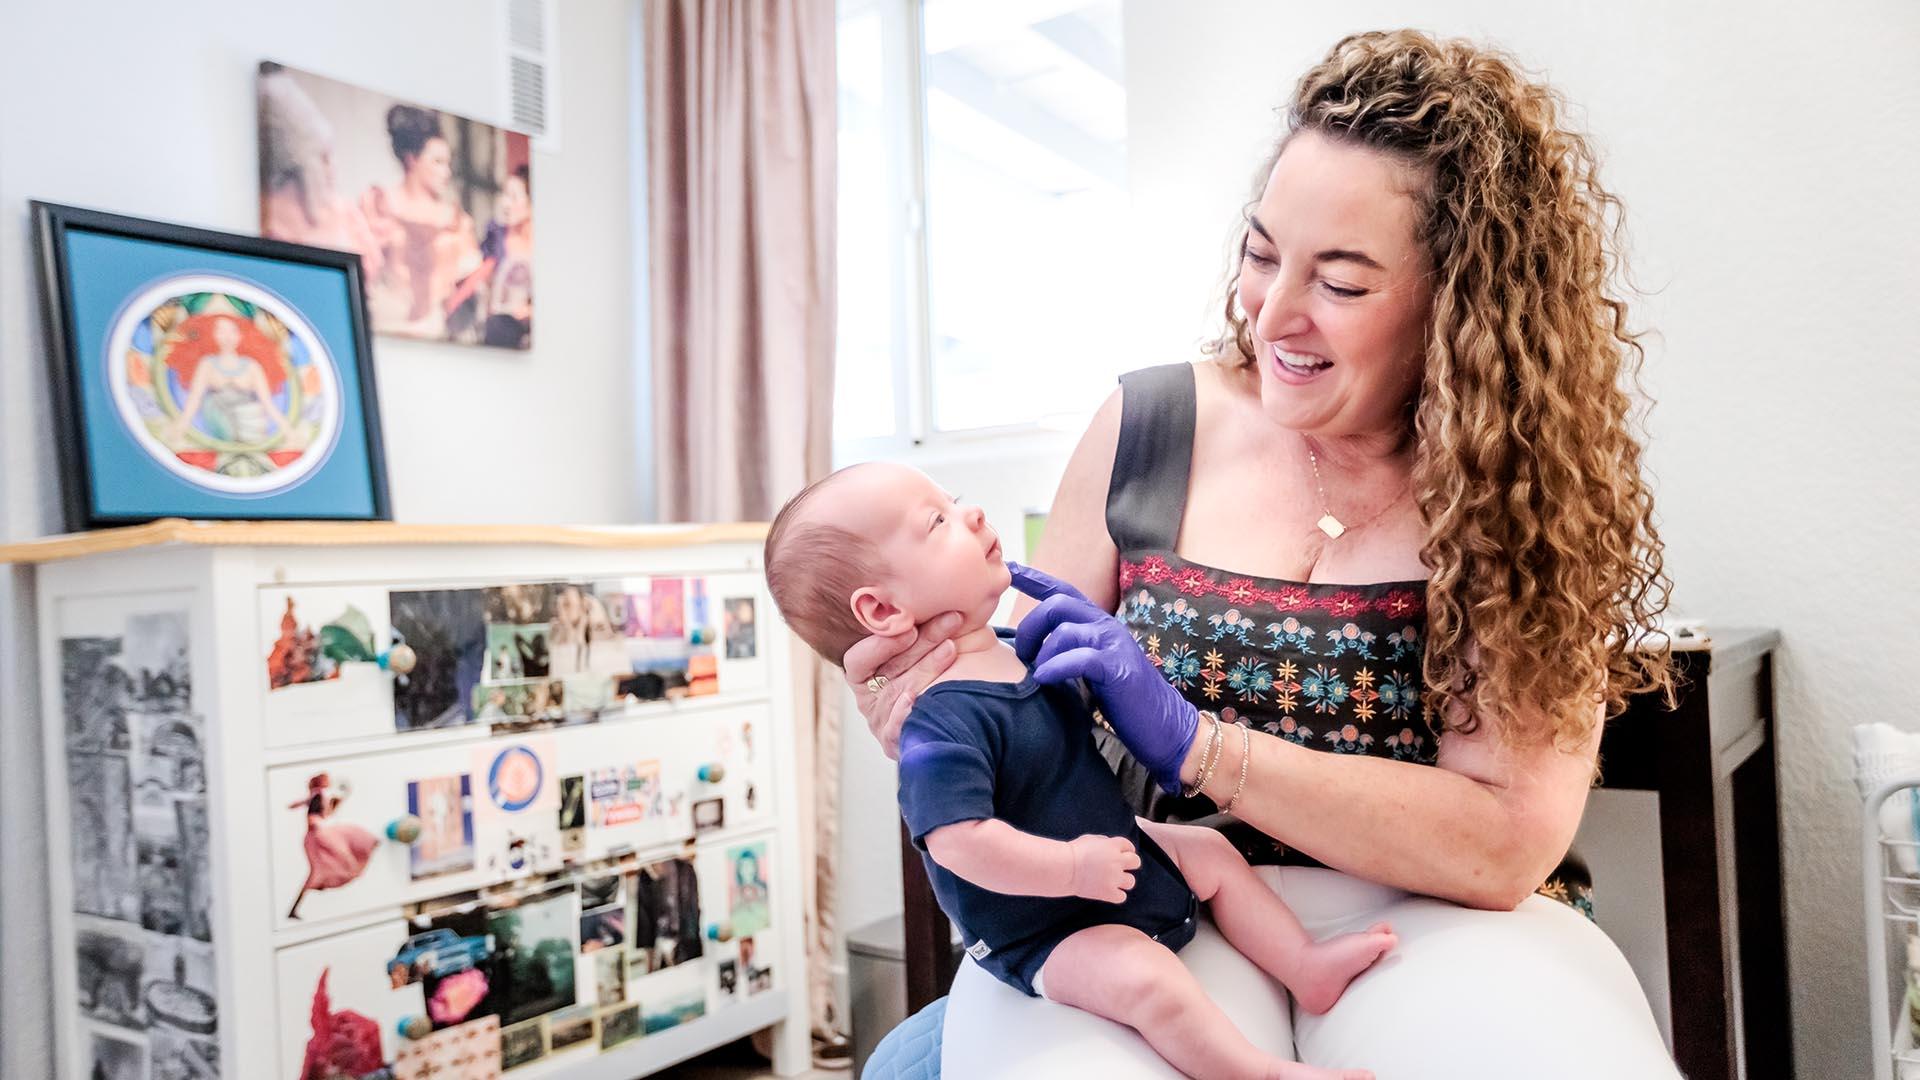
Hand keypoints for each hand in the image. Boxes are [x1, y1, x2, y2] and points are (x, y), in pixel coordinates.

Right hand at [842, 611, 966, 758]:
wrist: (955, 715)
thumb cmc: (931, 668)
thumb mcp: (918, 646)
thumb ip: (915, 625)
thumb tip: (927, 587)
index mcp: (865, 671)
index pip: (859, 658)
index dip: (881, 644)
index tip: (909, 627)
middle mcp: (870, 694)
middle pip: (890, 668)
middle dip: (922, 642)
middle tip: (950, 620)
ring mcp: (881, 718)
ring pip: (902, 691)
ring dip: (928, 668)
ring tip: (951, 647)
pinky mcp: (894, 741)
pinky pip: (895, 729)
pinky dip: (904, 713)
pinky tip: (918, 698)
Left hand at [1009, 563, 1198, 793]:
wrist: (1166, 726)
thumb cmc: (1124, 701)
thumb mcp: (1093, 669)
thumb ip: (1071, 652)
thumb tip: (1032, 655)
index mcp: (1099, 624)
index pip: (1063, 592)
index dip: (1035, 578)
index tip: (1011, 568)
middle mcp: (1106, 626)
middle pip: (1057, 605)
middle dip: (1030, 627)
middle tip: (1021, 654)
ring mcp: (1114, 645)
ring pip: (1064, 631)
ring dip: (1042, 653)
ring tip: (1039, 675)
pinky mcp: (1117, 668)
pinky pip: (1078, 658)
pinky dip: (1055, 668)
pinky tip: (1045, 680)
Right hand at [1067, 834, 1139, 902]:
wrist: (1064, 868)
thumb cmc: (1074, 852)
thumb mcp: (1090, 839)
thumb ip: (1105, 842)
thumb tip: (1111, 846)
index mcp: (1113, 845)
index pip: (1129, 847)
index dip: (1126, 850)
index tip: (1121, 855)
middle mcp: (1117, 861)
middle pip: (1136, 862)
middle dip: (1130, 864)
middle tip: (1120, 868)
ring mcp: (1114, 877)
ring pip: (1131, 881)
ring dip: (1123, 881)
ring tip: (1113, 881)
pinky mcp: (1109, 892)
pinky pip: (1122, 896)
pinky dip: (1116, 895)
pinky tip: (1108, 891)